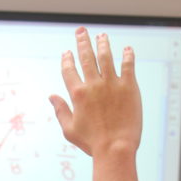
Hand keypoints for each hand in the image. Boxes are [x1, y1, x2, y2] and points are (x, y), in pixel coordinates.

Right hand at [49, 28, 141, 157]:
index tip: (67, 52)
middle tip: (81, 32)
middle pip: (86, 58)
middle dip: (82, 42)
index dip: (67, 60)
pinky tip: (127, 49)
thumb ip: (60, 110)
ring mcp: (112, 84)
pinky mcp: (129, 87)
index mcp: (77, 94)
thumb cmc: (91, 142)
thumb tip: (52, 96)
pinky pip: (128, 66)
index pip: (69, 70)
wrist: (115, 148)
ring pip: (106, 57)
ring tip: (102, 36)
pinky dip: (128, 56)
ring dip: (103, 44)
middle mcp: (93, 85)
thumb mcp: (69, 129)